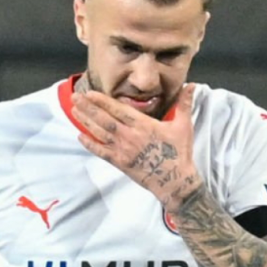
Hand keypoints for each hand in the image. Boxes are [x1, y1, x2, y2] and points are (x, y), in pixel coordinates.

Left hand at [73, 84, 202, 207]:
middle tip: (75, 97)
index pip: (119, 110)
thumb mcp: (184, 126)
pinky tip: (80, 136)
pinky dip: (89, 144)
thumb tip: (192, 85)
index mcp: (144, 125)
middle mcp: (130, 136)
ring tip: (74, 110)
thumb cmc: (180, 153)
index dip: (103, 101)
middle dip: (88, 107)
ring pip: (100, 133)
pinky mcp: (120, 162)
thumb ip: (184, 104)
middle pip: (104, 119)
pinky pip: (101, 152)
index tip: (90, 93)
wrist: (175, 181)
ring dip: (86, 121)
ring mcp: (123, 150)